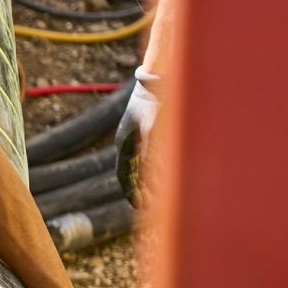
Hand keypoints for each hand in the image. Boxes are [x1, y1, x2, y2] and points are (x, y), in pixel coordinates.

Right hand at [116, 75, 159, 207]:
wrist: (157, 81)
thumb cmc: (156, 104)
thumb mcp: (155, 130)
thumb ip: (151, 154)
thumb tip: (148, 176)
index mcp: (125, 144)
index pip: (124, 175)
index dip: (131, 192)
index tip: (140, 206)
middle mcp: (126, 143)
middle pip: (130, 173)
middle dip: (139, 191)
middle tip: (148, 207)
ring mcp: (134, 137)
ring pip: (138, 166)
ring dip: (147, 181)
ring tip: (158, 196)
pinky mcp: (144, 132)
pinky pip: (146, 156)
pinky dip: (154, 168)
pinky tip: (163, 175)